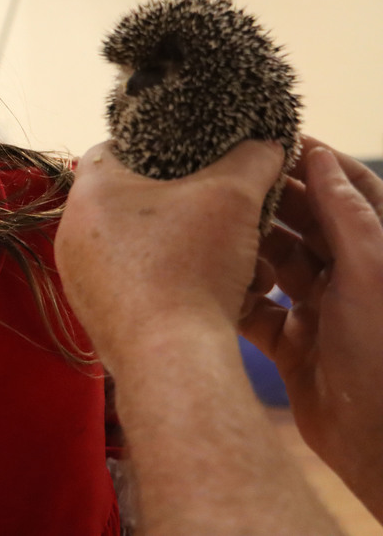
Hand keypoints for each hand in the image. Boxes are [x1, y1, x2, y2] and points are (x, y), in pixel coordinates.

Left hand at [55, 140, 283, 371]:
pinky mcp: (96, 315)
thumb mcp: (232, 198)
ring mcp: (80, 279)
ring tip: (228, 257)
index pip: (115, 149)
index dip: (158, 146)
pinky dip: (173, 282)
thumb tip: (267, 144)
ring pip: (139, 247)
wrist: (172, 360)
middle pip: (131, 201)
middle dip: (181, 204)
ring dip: (185, 247)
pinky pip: (135, 285)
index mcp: (88, 194)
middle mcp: (72, 235)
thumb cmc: (191, 268)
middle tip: (219, 209)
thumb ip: (251, 160)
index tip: (194, 156)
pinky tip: (212, 292)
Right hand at [241, 135, 382, 519]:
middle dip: (271, 200)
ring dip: (247, 247)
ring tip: (212, 223)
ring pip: (275, 261)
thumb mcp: (371, 271)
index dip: (316, 161)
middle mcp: (349, 275)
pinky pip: (254, 307)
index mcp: (378, 251)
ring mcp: (318, 308)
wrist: (375, 441)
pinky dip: (236, 295)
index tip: (275, 137)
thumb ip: (346, 214)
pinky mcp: (289, 341)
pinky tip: (211, 280)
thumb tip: (320, 156)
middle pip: (306, 222)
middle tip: (227, 175)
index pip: (349, 189)